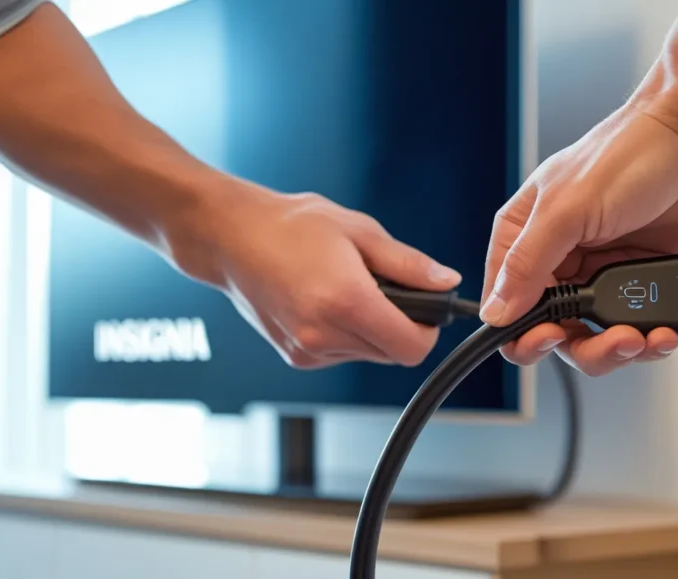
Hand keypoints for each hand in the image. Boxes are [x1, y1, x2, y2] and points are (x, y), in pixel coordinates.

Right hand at [181, 183, 461, 368]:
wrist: (230, 238)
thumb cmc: (291, 226)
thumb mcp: (360, 231)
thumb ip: (408, 263)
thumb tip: (447, 281)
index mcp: (346, 301)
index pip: (412, 348)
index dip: (427, 330)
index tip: (424, 307)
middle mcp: (325, 335)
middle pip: (393, 353)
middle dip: (399, 325)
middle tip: (382, 288)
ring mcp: (308, 350)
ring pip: (369, 354)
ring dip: (372, 329)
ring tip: (347, 288)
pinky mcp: (297, 357)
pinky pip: (343, 353)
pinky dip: (348, 333)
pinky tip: (327, 301)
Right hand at [481, 102, 677, 375]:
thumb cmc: (633, 151)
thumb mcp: (568, 209)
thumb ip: (528, 263)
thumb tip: (496, 312)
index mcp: (526, 235)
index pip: (504, 304)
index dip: (522, 332)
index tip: (550, 337)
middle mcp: (560, 257)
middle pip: (552, 331)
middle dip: (582, 346)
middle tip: (609, 341)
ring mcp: (601, 271)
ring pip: (596, 337)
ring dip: (620, 348)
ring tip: (642, 337)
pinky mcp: (641, 279)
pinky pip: (637, 326)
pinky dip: (651, 338)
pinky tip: (663, 330)